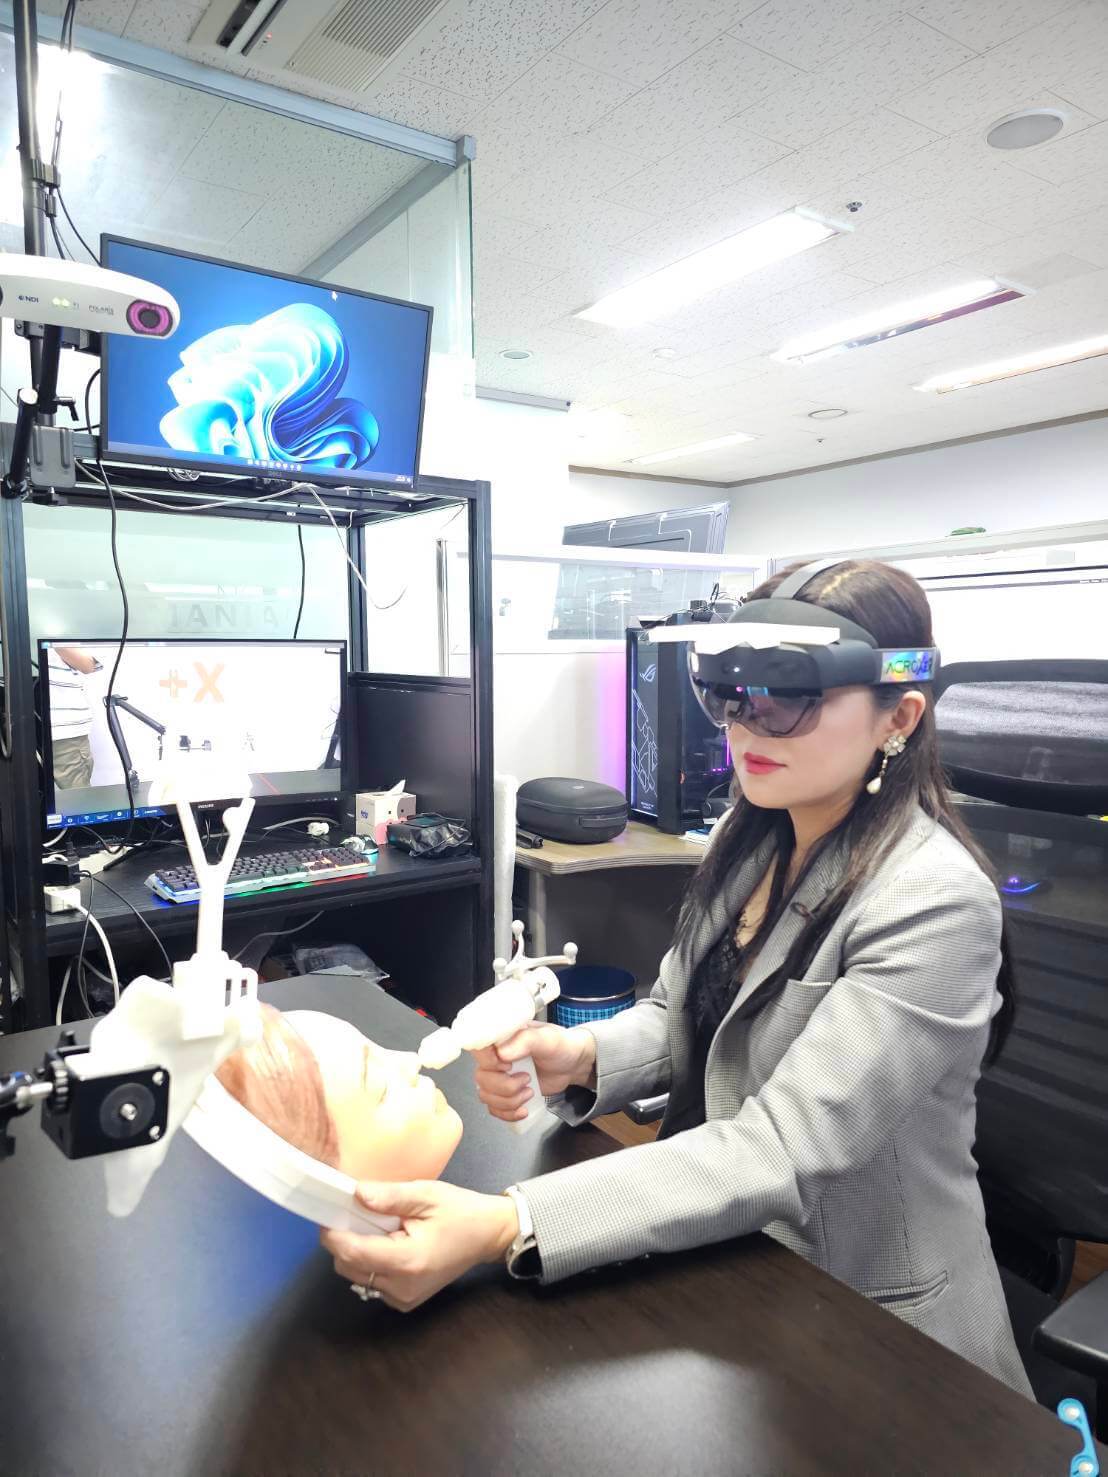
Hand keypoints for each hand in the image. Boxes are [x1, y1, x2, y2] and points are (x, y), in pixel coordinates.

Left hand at [321, 1181, 518, 1311]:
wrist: (489, 1235)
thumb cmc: (461, 1211)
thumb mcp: (427, 1194)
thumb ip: (390, 1196)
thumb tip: (356, 1193)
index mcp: (407, 1261)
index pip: (353, 1252)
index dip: (333, 1233)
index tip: (326, 1212)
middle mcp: (401, 1288)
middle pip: (349, 1267)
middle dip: (343, 1241)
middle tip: (353, 1213)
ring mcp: (402, 1299)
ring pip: (357, 1276)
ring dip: (356, 1251)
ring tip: (375, 1227)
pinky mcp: (404, 1302)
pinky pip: (371, 1283)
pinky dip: (370, 1263)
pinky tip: (387, 1244)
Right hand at [473, 1023, 595, 1122]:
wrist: (573, 1065)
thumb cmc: (560, 1046)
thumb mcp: (547, 1038)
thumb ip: (526, 1040)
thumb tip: (501, 1053)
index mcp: (501, 1038)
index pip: (477, 1049)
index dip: (488, 1062)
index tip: (508, 1066)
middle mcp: (495, 1057)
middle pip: (481, 1078)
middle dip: (505, 1086)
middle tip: (527, 1079)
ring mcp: (499, 1076)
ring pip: (486, 1096)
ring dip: (509, 1101)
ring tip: (529, 1092)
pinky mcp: (505, 1094)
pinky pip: (494, 1109)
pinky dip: (508, 1113)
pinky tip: (524, 1109)